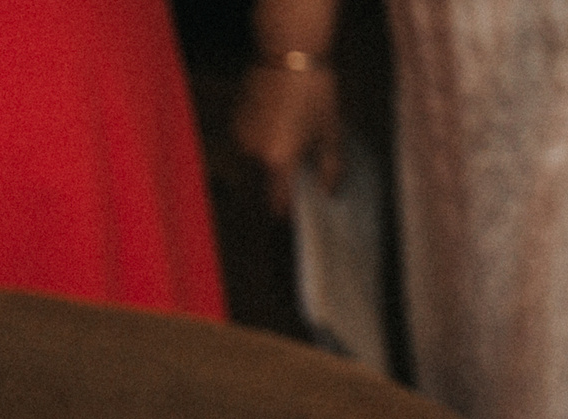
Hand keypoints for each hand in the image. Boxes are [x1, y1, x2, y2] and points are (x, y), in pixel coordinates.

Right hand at [232, 59, 341, 216]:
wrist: (289, 54)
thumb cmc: (316, 95)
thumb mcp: (331, 136)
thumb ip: (330, 170)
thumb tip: (328, 193)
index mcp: (277, 162)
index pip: (277, 203)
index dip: (287, 212)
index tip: (299, 216)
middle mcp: (252, 153)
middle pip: (262, 185)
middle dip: (278, 189)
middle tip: (299, 186)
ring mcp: (241, 135)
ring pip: (254, 165)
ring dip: (268, 167)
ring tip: (292, 158)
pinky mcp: (236, 119)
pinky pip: (249, 145)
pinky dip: (262, 148)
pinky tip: (280, 136)